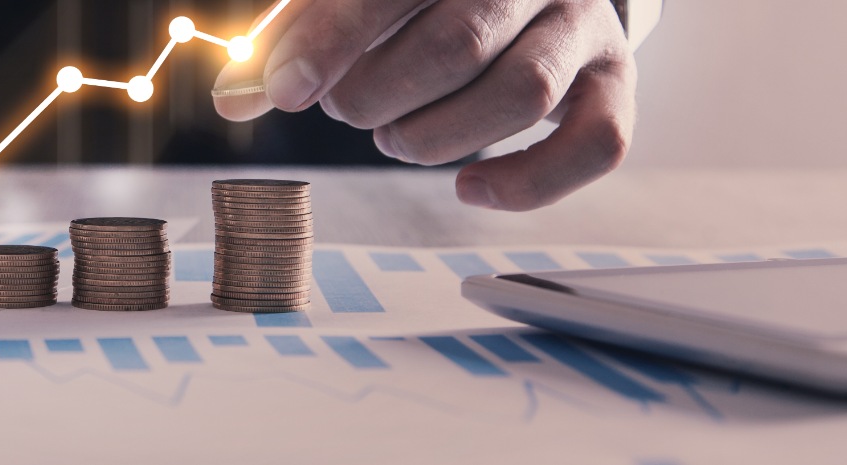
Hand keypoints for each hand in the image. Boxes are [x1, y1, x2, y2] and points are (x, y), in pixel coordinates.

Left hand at [215, 0, 635, 210]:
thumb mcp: (354, 2)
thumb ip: (294, 40)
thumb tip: (232, 99)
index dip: (331, 40)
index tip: (285, 90)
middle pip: (459, 43)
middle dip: (380, 96)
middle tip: (347, 110)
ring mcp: (584, 27)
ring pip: (523, 95)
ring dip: (438, 137)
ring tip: (396, 137)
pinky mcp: (614, 84)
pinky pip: (595, 145)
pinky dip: (526, 183)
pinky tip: (469, 187)